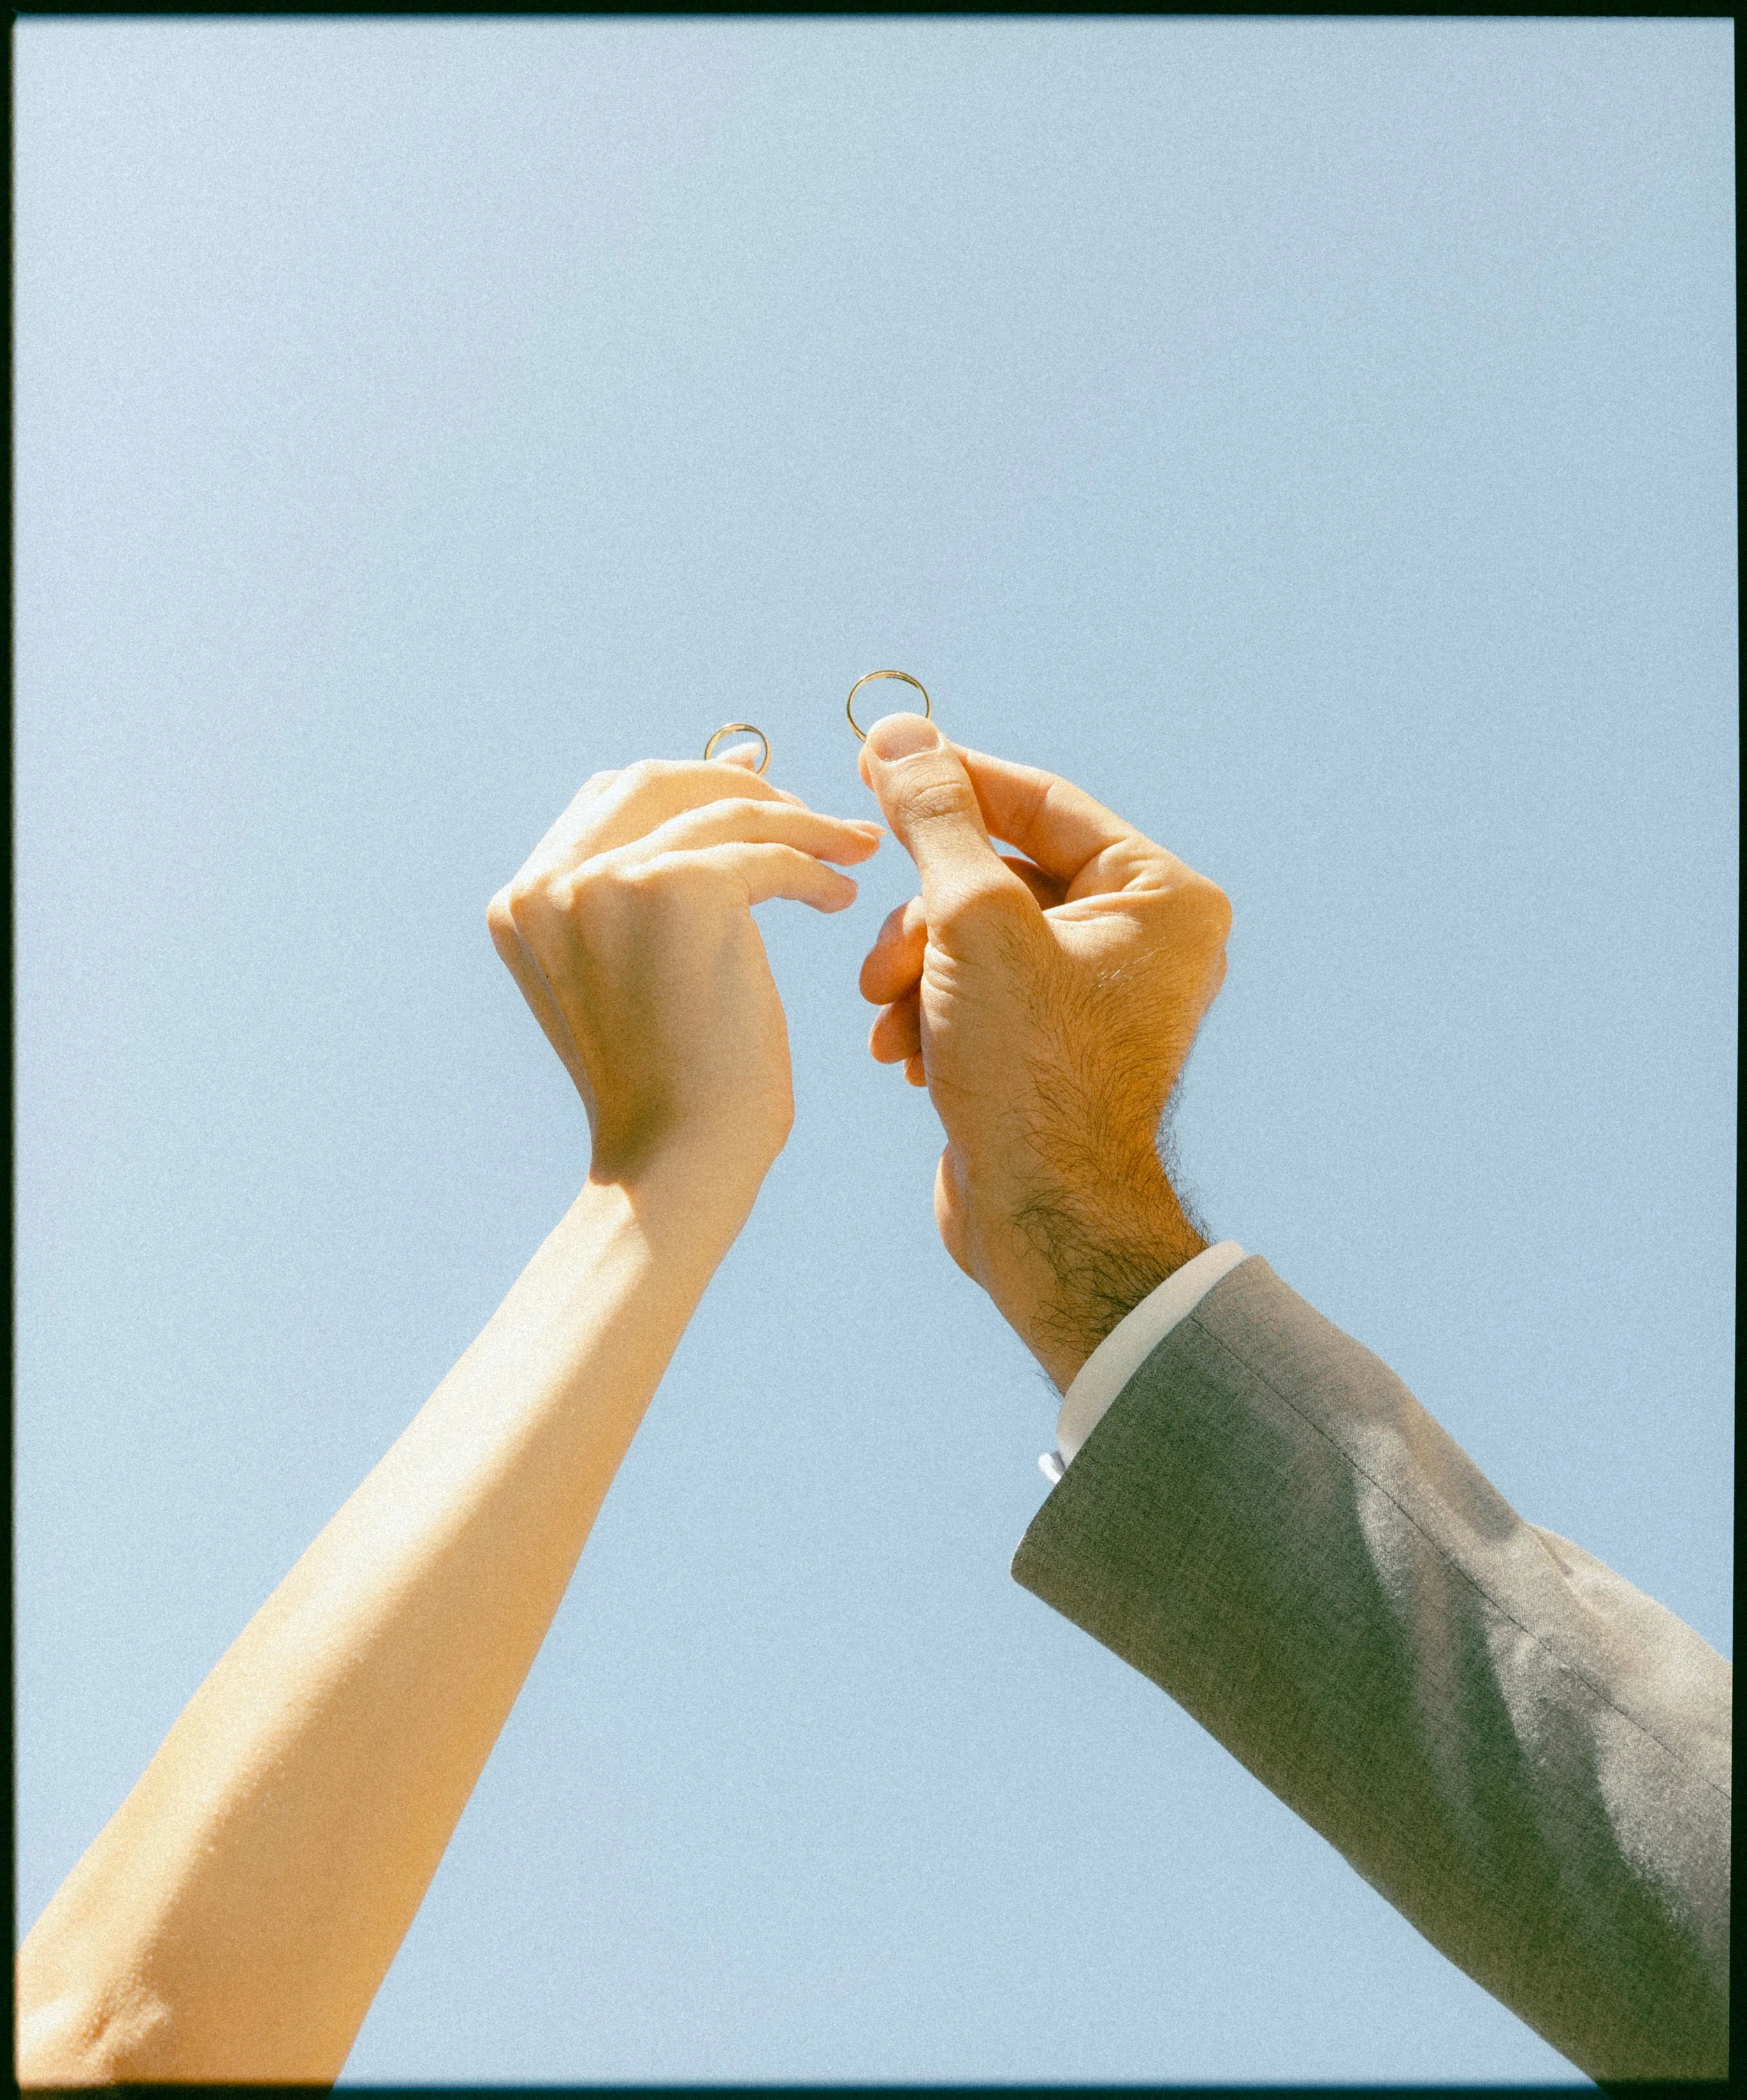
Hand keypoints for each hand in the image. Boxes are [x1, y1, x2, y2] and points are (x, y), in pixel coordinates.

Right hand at [491, 750, 882, 1208]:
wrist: (677, 1159)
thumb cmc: (669, 1088)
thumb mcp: (621, 980)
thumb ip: (627, 902)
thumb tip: (693, 820)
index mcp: (522, 900)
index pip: (608, 799)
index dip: (688, 780)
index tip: (756, 779)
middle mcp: (549, 882)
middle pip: (657, 781)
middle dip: (740, 784)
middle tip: (809, 811)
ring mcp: (607, 880)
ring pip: (725, 812)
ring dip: (799, 822)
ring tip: (851, 850)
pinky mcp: (677, 888)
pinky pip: (766, 852)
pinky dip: (814, 866)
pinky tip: (842, 897)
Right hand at [857, 714, 1230, 1390]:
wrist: (1040, 1220)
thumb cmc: (1030, 1074)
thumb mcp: (972, 923)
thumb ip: (935, 821)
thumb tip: (899, 735)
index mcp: (1160, 894)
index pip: (1041, 802)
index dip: (950, 781)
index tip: (873, 760)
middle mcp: (1144, 937)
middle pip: (999, 873)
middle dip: (924, 916)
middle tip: (879, 952)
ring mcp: (1100, 994)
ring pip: (975, 933)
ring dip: (916, 969)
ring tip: (892, 1017)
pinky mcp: (1053, 1043)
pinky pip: (977, 988)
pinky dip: (930, 1009)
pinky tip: (904, 1053)